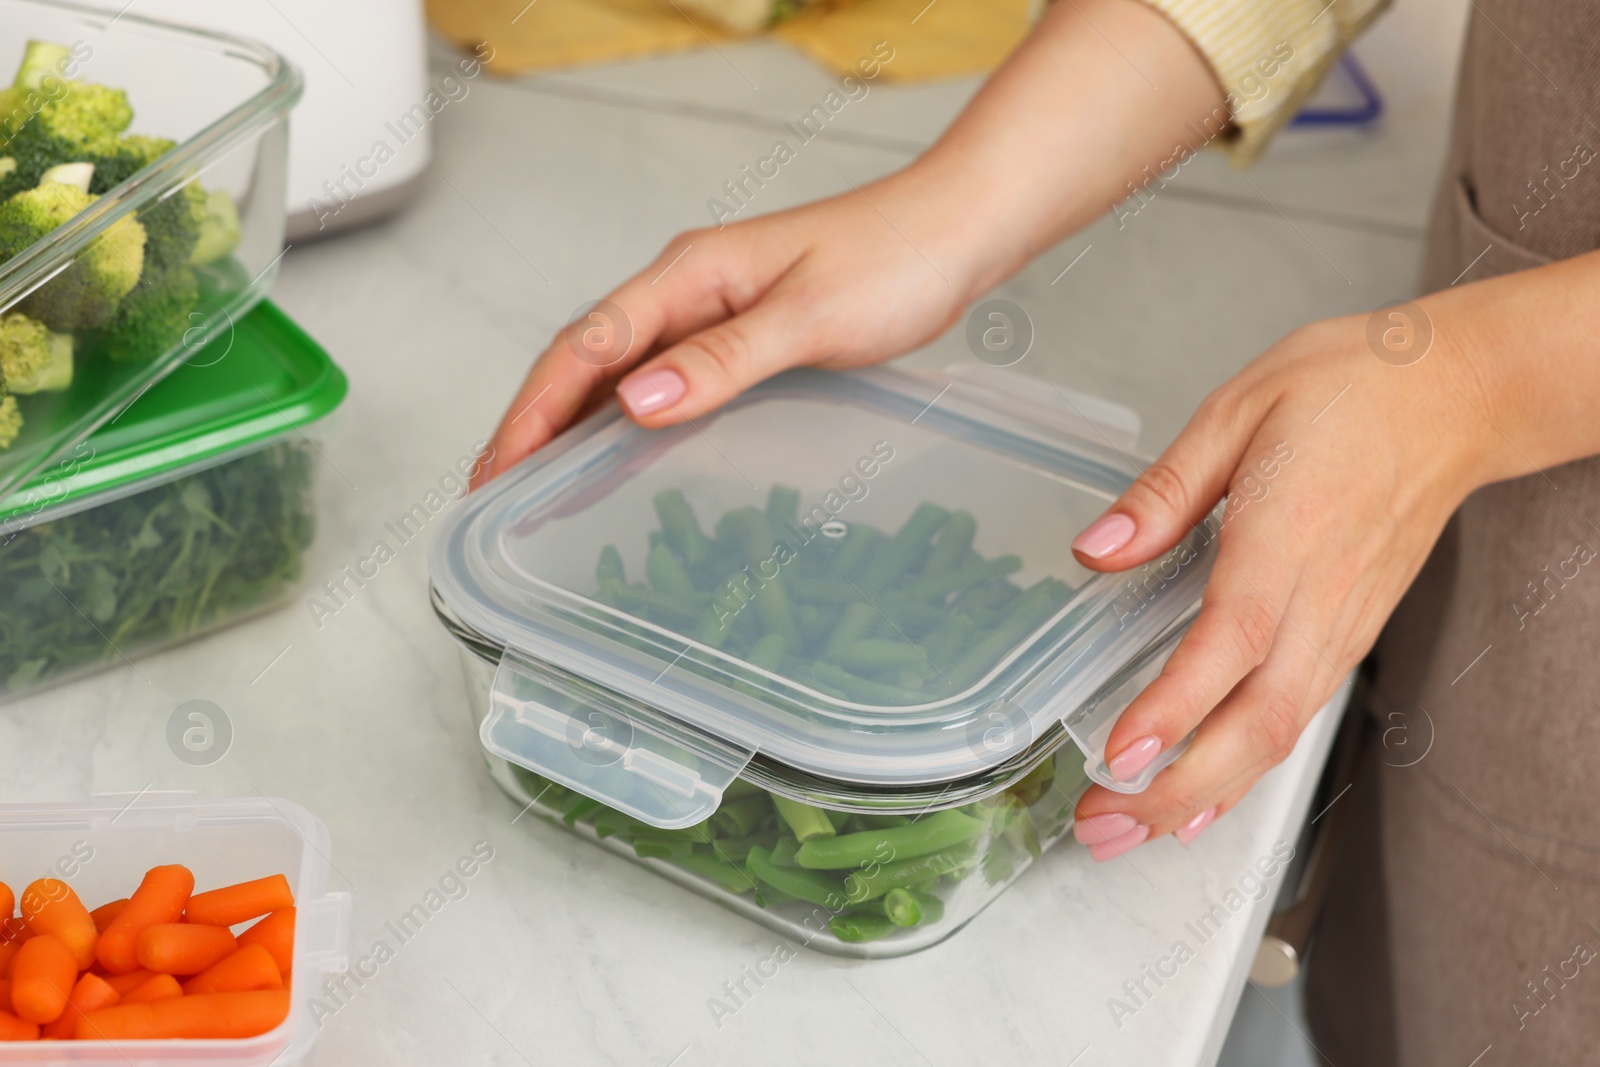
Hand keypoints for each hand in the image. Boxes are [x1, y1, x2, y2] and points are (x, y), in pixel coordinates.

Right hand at [474, 175, 982, 485]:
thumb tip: (634, 404)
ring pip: (622, 371)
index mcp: (688, 276)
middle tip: (496, 495)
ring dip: (575, 425)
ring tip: (539, 487)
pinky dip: (630, 418)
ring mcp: (713, 310)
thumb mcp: (808, 317)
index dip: (533, 413)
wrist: (956, 229)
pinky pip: (667, 378)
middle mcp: (688, 289)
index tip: (497, 472)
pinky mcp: (743, 332)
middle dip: (534, 424)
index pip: (585, 347)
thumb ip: (723, 361)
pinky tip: (625, 455)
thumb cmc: (894, 262)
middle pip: (587, 359)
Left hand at [1070, 307, 1497, 858]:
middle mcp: (1321, 596)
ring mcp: (1343, 624)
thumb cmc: (1350, 391)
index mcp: (1287, 533)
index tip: (1121, 752)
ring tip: (1131, 829)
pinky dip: (1246, 769)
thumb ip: (1163, 490)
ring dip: (1204, 793)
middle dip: (1177, 785)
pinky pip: (1296, 718)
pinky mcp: (1350, 634)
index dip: (1176, 706)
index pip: (1230, 639)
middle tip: (1102, 821)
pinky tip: (1202, 797)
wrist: (1457, 397)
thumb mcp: (1238, 408)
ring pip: (1279, 733)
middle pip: (1257, 717)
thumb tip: (1096, 549)